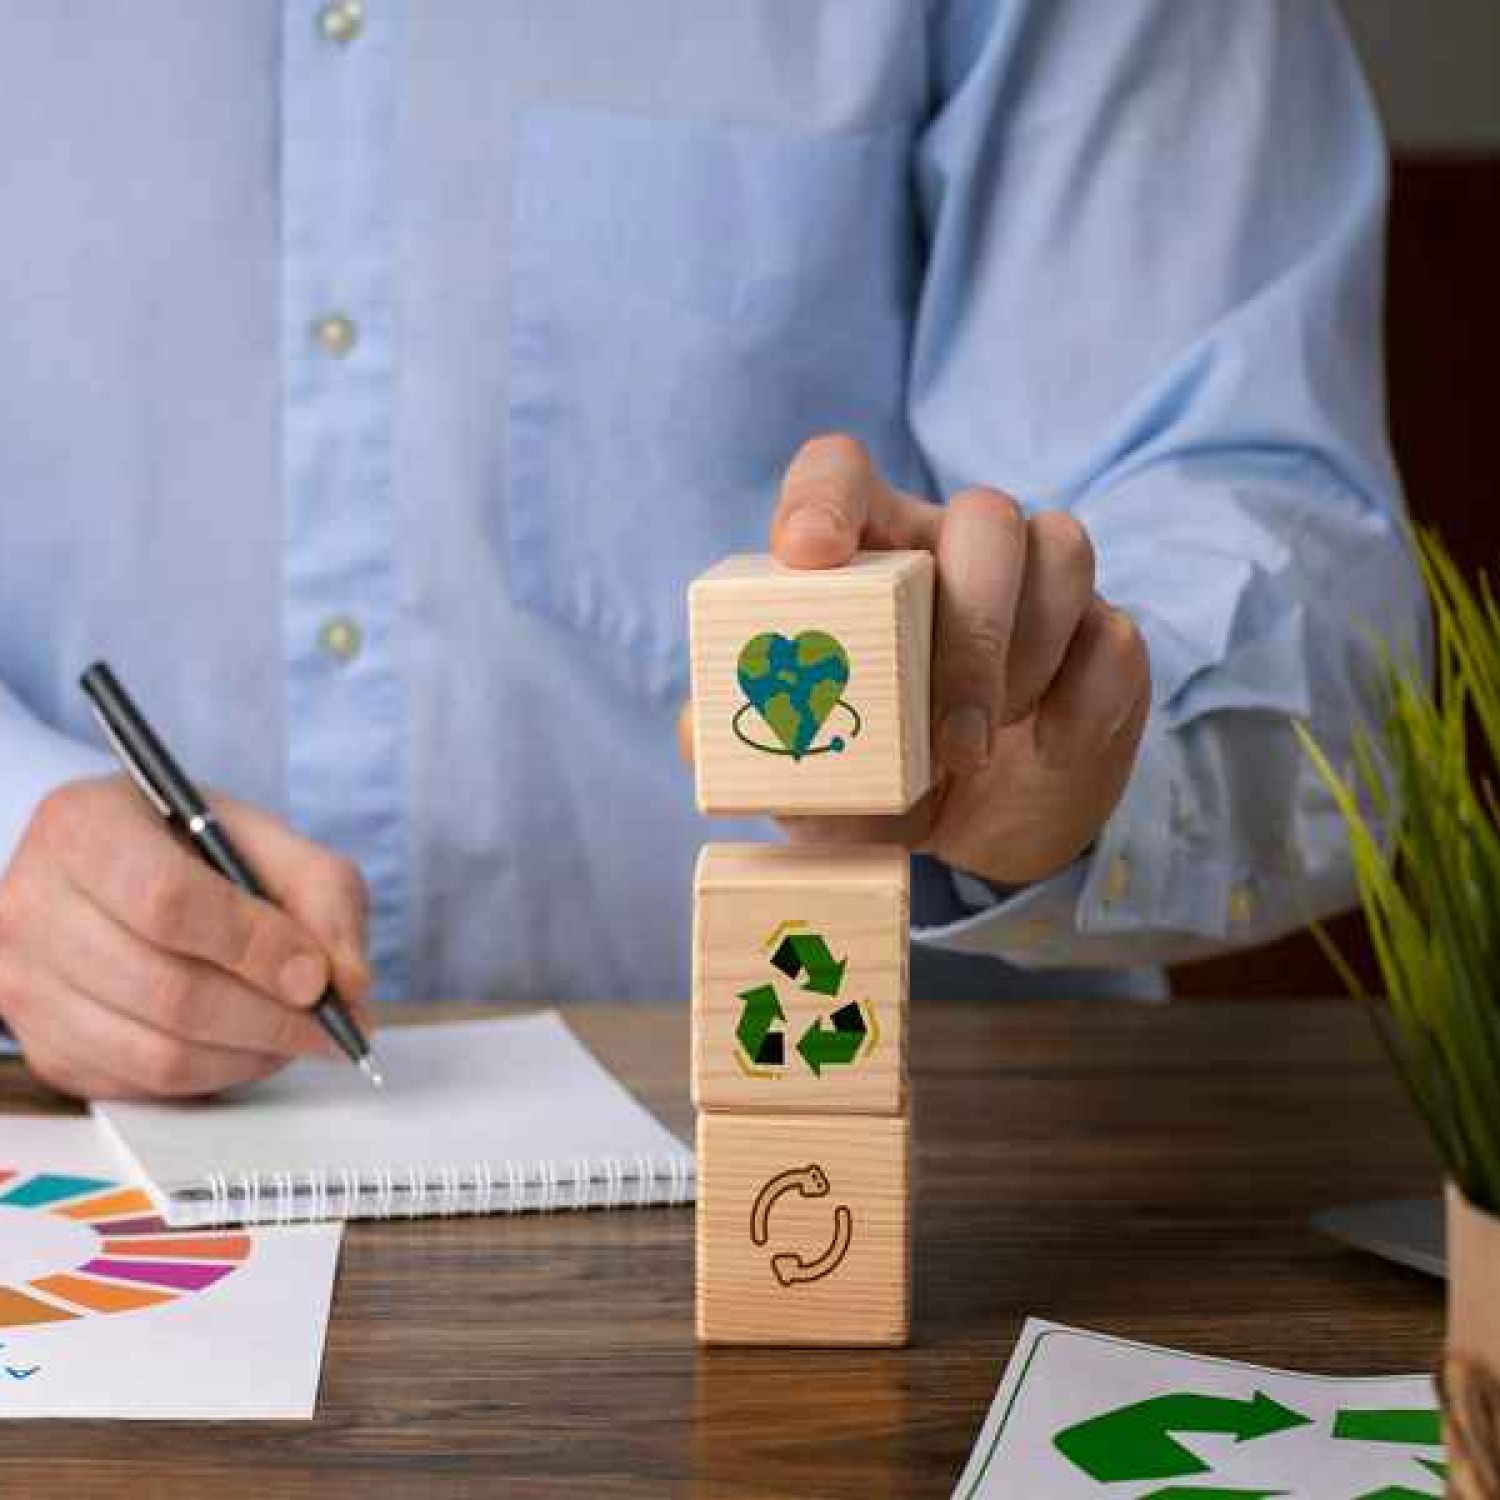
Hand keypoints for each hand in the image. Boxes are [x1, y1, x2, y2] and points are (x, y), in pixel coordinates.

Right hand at [0, 775, 373, 1099]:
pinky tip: (251, 1044)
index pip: (168, 902)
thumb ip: (323, 894)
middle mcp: (34, 904)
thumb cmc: (194, 850)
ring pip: (158, 1053)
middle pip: (167, 990)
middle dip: (270, 1016)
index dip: (254, 947)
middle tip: (332, 1021)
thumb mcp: (268, 841)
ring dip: (253, 1053)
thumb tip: (348, 984)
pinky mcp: (45, 1048)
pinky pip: (145, 1087)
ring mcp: (26, 984)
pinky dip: (218, 1075)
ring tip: (302, 1032)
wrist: (120, 871)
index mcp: (84, 827)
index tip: (316, 974)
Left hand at [682, 434, 1149, 885]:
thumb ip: (749, 744)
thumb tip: (698, 732)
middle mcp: (955, 547)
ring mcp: (1040, 587)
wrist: (972, 831)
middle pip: (983, 515)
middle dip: (971, 628)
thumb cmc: (871, 776)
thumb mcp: (802, 771)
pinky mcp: (1102, 640)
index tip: (809, 555)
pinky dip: (1081, 701)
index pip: (841, 471)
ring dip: (1024, 658)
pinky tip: (1045, 749)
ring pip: (1061, 553)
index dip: (825, 497)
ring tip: (981, 747)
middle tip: (950, 737)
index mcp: (868, 553)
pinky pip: (1114, 636)